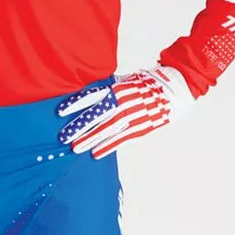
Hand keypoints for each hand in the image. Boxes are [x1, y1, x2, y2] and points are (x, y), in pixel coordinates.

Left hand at [57, 65, 194, 158]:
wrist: (174, 89)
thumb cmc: (147, 83)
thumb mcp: (126, 80)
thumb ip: (109, 88)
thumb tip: (89, 94)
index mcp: (117, 88)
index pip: (92, 96)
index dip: (76, 104)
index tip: (60, 111)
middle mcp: (122, 102)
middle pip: (97, 115)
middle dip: (79, 126)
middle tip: (64, 136)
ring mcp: (132, 115)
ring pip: (107, 129)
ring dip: (90, 139)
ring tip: (76, 148)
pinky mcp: (140, 127)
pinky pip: (121, 139)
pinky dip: (108, 146)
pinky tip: (96, 153)